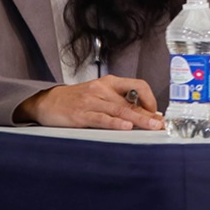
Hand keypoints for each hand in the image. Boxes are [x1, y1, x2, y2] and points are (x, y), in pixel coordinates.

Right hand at [14, 75, 162, 130]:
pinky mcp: (81, 114)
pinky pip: (101, 118)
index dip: (150, 99)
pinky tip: (125, 126)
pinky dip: (114, 122)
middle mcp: (102, 89)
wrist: (48, 101)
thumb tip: (146, 115)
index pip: (137, 85)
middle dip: (148, 114)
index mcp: (109, 83)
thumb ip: (120, 103)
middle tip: (161, 123)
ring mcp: (91, 101)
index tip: (157, 113)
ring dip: (138, 119)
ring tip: (151, 126)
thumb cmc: (77, 99)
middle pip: (131, 102)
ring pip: (119, 110)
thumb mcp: (100, 95)